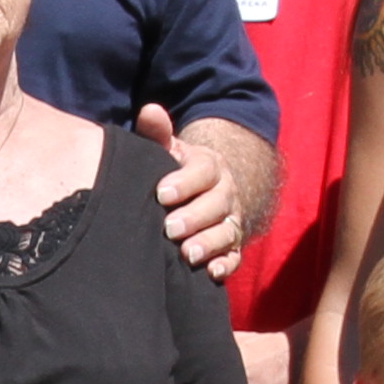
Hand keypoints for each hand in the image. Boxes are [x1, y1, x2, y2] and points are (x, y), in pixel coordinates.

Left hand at [137, 104, 240, 275]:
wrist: (203, 193)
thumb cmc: (176, 171)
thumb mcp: (169, 151)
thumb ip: (159, 134)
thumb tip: (149, 111)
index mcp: (210, 167)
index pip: (204, 172)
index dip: (185, 182)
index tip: (161, 193)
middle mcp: (226, 194)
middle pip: (217, 204)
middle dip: (195, 217)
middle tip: (170, 228)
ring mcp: (231, 221)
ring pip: (227, 232)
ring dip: (209, 243)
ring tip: (187, 253)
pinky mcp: (231, 246)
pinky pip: (234, 257)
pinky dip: (225, 265)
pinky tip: (210, 272)